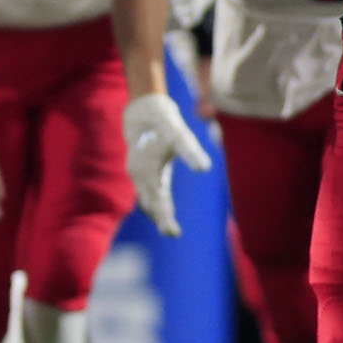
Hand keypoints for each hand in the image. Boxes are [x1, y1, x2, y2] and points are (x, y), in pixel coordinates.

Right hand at [121, 92, 213, 235]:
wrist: (142, 109)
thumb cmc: (162, 120)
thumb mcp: (177, 132)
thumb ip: (189, 150)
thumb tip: (204, 169)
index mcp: (146, 169)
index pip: (157, 200)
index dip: (165, 217)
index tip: (174, 233)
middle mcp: (138, 174)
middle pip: (150, 202)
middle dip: (161, 218)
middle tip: (173, 233)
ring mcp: (137, 172)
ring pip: (146, 198)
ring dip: (156, 212)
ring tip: (168, 226)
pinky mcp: (141, 169)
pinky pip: (146, 191)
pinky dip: (153, 202)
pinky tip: (160, 208)